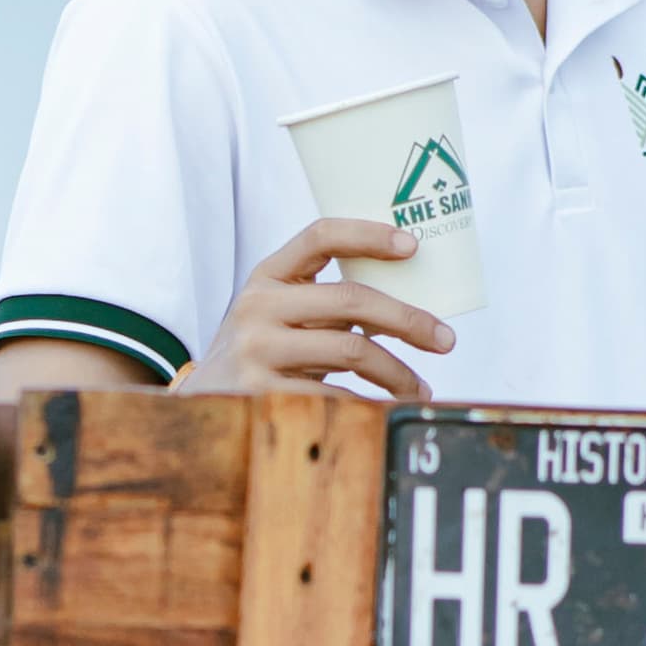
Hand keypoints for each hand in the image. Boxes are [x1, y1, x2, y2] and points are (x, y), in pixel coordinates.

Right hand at [185, 213, 451, 406]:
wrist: (200, 403)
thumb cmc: (260, 354)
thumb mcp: (278, 315)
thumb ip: (324, 304)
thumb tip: (410, 311)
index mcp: (267, 276)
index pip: (320, 236)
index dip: (369, 235)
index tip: (413, 246)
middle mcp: (258, 306)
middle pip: (350, 300)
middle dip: (408, 320)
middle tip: (445, 340)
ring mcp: (257, 349)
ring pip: (351, 350)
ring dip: (397, 372)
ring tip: (418, 388)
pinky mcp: (260, 392)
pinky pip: (334, 396)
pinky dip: (370, 405)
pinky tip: (385, 411)